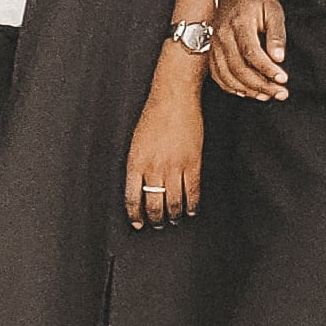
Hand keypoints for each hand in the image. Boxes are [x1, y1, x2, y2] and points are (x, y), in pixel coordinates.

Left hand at [122, 85, 205, 228]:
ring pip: (173, 202)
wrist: (174, 100)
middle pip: (153, 204)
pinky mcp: (192, 163)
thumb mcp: (136, 143)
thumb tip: (140, 186)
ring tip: (174, 221)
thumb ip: (138, 165)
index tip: (137, 224)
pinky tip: (191, 211)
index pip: (132, 198)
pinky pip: (192, 192)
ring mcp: (174, 166)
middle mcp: (153, 168)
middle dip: (155, 219)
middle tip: (157, 226)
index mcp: (135, 163)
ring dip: (173, 216)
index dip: (135, 215)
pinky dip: (192, 205)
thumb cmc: (153, 117)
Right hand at [209, 0, 288, 101]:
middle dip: (260, 84)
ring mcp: (215, 45)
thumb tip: (279, 58)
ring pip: (226, 75)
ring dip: (247, 89)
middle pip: (238, 68)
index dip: (266, 69)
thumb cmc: (257, 1)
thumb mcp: (274, 11)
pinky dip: (231, 87)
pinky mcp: (212, 51)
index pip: (251, 52)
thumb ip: (277, 34)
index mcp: (238, 23)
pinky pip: (218, 75)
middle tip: (280, 92)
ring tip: (266, 96)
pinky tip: (247, 92)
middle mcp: (222, 36)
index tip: (283, 78)